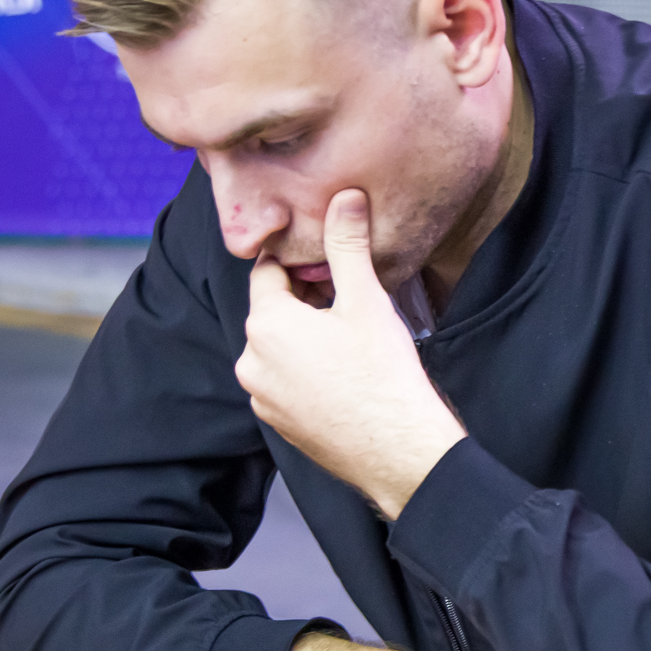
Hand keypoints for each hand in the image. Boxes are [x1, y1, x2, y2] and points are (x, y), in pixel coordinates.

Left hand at [235, 189, 465, 518]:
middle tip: (348, 302)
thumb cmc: (383, 375)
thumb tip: (344, 198)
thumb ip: (347, 245)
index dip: (299, 263)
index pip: (268, 272)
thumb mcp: (367, 299)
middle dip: (304, 301)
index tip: (328, 266)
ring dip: (304, 338)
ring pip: (278, 348)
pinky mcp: (278, 424)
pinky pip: (284, 382)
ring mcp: (262, 397)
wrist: (398, 451)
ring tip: (349, 340)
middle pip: (272, 311)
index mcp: (266, 325)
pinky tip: (343, 374)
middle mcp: (252, 361)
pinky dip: (305, 372)